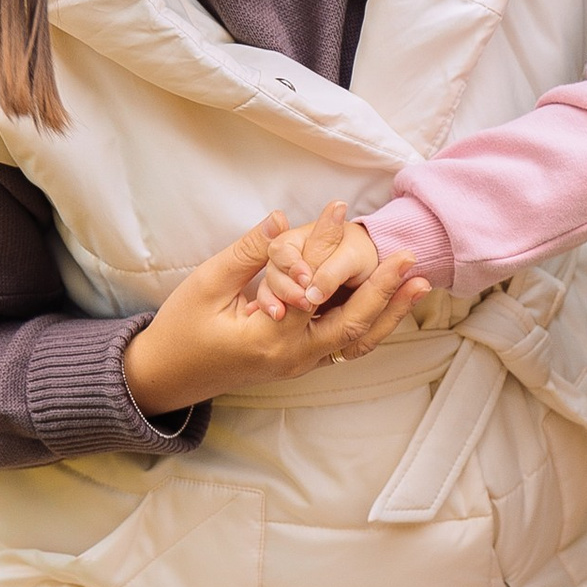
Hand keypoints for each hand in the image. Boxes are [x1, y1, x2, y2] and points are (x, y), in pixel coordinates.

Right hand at [122, 211, 422, 418]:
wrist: (168, 377)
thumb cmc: (181, 329)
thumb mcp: (207, 285)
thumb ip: (247, 254)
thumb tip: (280, 220)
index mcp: (267, 337)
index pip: (310, 285)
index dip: (326, 243)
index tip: (342, 209)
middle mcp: (292, 356)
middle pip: (351, 323)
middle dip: (383, 289)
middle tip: (408, 256)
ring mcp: (299, 364)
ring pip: (356, 340)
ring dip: (389, 312)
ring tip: (418, 283)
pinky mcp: (300, 362)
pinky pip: (344, 346)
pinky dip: (370, 324)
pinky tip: (390, 303)